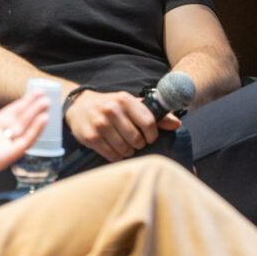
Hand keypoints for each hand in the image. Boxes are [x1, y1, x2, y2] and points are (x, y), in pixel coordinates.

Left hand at [0, 91, 49, 178]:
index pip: (10, 113)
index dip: (21, 103)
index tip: (32, 95)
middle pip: (20, 118)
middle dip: (32, 107)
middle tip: (44, 97)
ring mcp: (5, 145)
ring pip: (25, 127)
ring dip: (36, 114)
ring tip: (47, 103)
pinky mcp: (10, 154)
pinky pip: (27, 140)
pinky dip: (36, 129)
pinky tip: (43, 119)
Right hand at [64, 89, 179, 161]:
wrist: (79, 106)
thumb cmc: (110, 106)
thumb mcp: (130, 104)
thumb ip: (153, 114)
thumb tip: (176, 124)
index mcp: (125, 100)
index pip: (149, 123)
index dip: (152, 135)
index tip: (149, 137)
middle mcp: (112, 110)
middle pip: (137, 139)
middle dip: (139, 144)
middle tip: (134, 141)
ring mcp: (100, 124)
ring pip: (125, 149)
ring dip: (127, 151)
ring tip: (123, 144)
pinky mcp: (91, 138)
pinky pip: (112, 155)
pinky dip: (116, 155)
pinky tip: (114, 148)